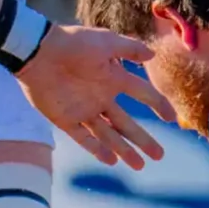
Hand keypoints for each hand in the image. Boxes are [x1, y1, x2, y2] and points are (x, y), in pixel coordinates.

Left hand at [17, 27, 171, 168]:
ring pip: (108, 135)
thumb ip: (129, 49)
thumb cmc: (72, 43)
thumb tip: (152, 56)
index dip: (157, 105)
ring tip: (140, 165)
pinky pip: (84, 138)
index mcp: (113, 78)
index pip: (142, 94)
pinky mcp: (65, 119)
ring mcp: (84, 110)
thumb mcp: (105, 42)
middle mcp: (101, 97)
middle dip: (143, 140)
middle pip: (126, 124)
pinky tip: (111, 160)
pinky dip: (96, 149)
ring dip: (124, 150)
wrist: (37, 51)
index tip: (171, 119)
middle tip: (160, 155)